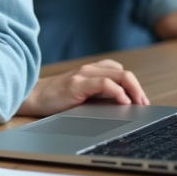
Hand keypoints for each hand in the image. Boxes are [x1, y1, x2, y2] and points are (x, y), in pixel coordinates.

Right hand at [17, 59, 149, 116]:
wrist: (32, 97)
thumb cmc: (56, 98)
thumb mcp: (82, 93)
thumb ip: (99, 93)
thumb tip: (123, 105)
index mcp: (91, 71)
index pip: (121, 72)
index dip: (135, 87)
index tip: (141, 103)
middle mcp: (89, 69)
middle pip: (125, 73)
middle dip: (139, 90)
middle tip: (144, 106)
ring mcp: (83, 75)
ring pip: (120, 75)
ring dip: (134, 90)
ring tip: (138, 105)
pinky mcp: (77, 84)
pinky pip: (105, 83)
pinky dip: (118, 92)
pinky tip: (123, 102)